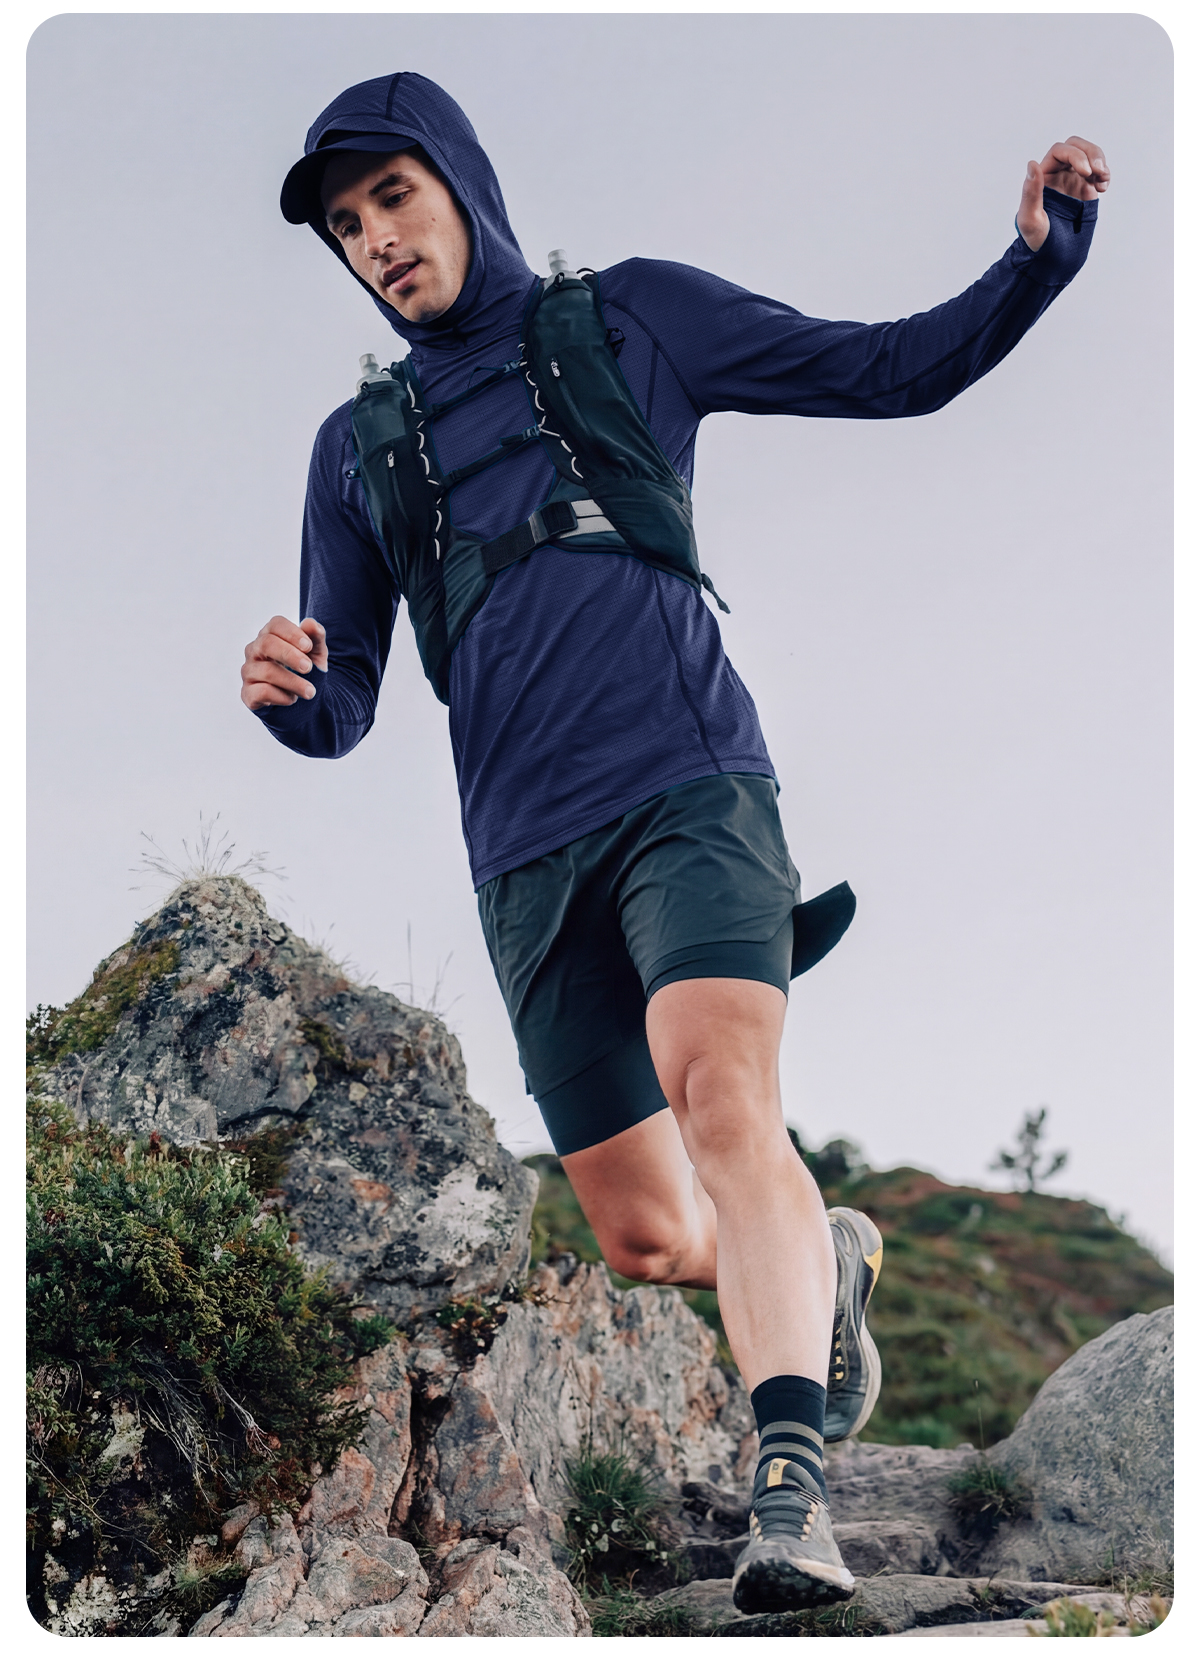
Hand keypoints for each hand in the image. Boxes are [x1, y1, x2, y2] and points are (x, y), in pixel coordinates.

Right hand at [241, 615, 327, 709]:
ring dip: (292, 682)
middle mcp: (255, 651)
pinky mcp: (247, 694)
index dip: (292, 633)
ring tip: (309, 691)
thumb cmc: (305, 671)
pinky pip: (261, 692)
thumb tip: (310, 623)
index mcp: (271, 636)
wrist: (302, 702)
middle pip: (266, 644)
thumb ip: (316, 638)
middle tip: (308, 668)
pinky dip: (281, 696)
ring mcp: (249, 672)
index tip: (308, 647)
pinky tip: (292, 699)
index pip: (275, 625)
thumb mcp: (316, 654)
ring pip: (266, 671)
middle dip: (289, 655)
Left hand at [1016, 137, 1109, 251]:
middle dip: (1091, 153)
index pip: (1060, 151)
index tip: (1085, 172)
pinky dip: (1105, 174)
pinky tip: (1103, 187)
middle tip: (1097, 171)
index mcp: (1043, 176)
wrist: (1052, 255)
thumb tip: (1032, 164)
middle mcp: (1058, 173)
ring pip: (1089, 155)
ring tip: (1102, 180)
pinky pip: (1098, 172)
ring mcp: (1073, 180)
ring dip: (1100, 161)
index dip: (1075, 155)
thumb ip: (1031, 192)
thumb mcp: (1030, 219)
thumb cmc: (1036, 240)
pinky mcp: (1086, 189)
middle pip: (1076, 146)